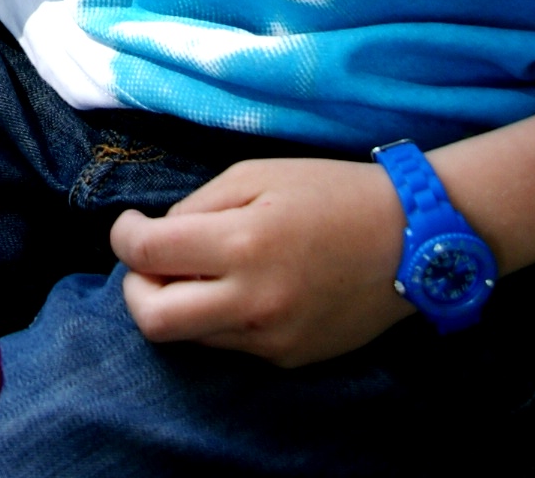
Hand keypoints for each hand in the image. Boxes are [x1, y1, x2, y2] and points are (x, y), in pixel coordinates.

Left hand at [111, 158, 414, 367]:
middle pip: (153, 321)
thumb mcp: (256, 175)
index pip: (145, 254)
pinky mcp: (290, 359)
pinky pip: (230, 345)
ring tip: (200, 270)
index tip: (131, 224)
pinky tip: (240, 288)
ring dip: (177, 304)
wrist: (412, 240)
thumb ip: (196, 207)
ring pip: (189, 337)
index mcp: (242, 244)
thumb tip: (158, 237)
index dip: (123, 235)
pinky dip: (218, 318)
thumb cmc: (331, 193)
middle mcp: (253, 302)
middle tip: (149, 263)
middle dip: (135, 289)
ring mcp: (273, 339)